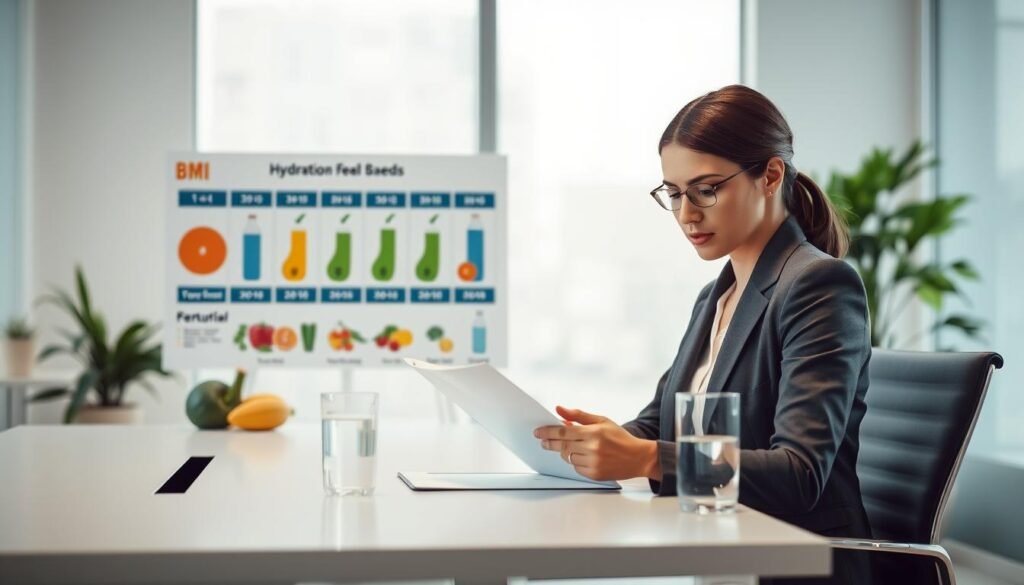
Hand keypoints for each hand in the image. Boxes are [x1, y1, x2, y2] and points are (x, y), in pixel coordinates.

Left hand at [533, 406, 657, 481]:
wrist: (638, 457)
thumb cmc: (620, 437)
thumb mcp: (601, 421)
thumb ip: (578, 415)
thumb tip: (559, 409)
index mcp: (593, 432)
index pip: (563, 432)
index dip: (547, 432)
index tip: (538, 432)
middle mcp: (592, 448)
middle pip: (562, 446)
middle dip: (550, 443)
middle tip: (543, 441)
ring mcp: (593, 463)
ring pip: (568, 457)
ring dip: (566, 452)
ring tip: (573, 447)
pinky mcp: (594, 474)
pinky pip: (576, 468)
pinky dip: (576, 462)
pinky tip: (584, 456)